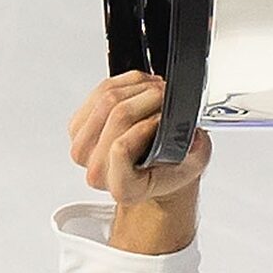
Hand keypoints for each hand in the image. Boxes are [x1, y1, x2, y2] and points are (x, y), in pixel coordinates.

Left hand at [68, 72, 209, 252]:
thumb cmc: (169, 169)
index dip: (147, 125)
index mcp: (124, 188)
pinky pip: (98, 92)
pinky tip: (139, 90)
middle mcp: (99, 172)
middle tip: (166, 94)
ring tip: (156, 90)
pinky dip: (122, 84)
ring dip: (137, 88)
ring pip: (107, 99)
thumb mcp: (194, 163)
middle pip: (118, 115)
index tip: (163, 119)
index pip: (121, 149)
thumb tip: (191, 135)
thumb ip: (195, 150)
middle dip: (148, 97)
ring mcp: (84, 150)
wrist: (155, 172)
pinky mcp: (77, 128)